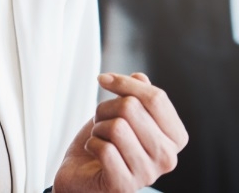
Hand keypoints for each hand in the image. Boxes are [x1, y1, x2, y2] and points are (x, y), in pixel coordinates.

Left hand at [54, 72, 188, 192]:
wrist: (82, 173)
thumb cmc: (106, 142)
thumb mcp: (121, 113)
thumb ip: (136, 95)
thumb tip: (140, 76)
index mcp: (175, 137)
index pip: (156, 98)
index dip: (125, 83)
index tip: (103, 79)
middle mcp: (168, 158)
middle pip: (131, 108)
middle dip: (106, 109)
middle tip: (102, 123)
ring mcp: (149, 174)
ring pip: (116, 127)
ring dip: (98, 129)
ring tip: (101, 140)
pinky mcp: (125, 185)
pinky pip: (104, 148)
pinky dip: (91, 145)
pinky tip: (95, 154)